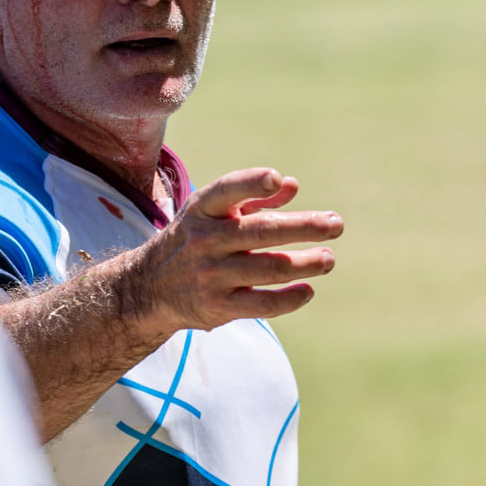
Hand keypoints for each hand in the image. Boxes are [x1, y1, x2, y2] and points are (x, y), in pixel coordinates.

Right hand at [120, 168, 341, 336]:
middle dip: (304, 227)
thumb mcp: (212, 213)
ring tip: (328, 259)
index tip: (276, 178)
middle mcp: (205, 240)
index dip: (250, 183)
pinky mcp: (217, 306)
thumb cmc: (194, 240)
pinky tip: (307, 290)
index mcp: (202, 210)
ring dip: (306, 263)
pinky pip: (261, 304)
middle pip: (262, 231)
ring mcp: (210, 275)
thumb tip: (292, 186)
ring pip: (269, 267)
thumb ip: (252, 198)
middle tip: (336, 225)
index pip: (226, 191)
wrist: (150, 288)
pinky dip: (289, 298)